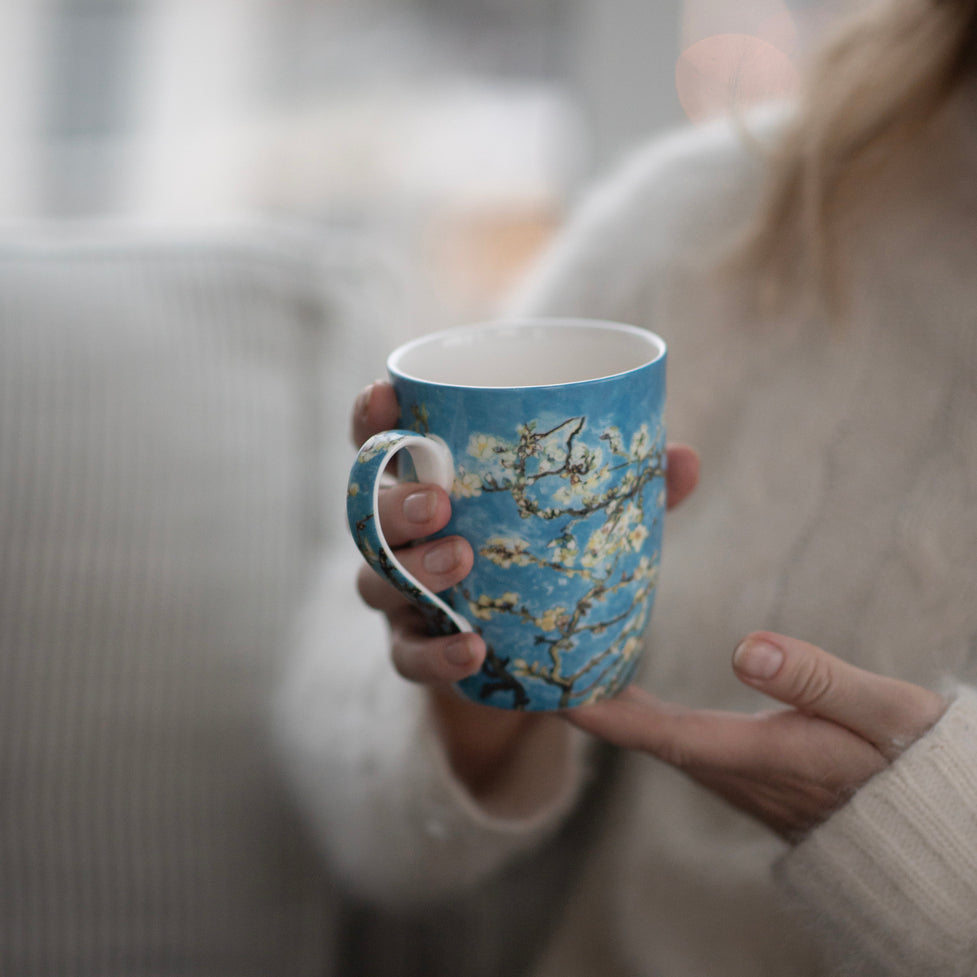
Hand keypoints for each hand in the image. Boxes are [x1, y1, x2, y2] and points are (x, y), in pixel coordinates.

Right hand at [351, 380, 699, 797]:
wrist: (529, 660)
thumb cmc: (545, 563)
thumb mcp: (585, 521)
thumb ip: (627, 491)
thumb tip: (683, 457)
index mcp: (430, 488)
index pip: (380, 444)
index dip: (371, 417)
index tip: (386, 395)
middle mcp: (401, 539)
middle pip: (365, 513)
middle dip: (395, 502)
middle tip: (440, 502)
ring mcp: (400, 597)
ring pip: (374, 580)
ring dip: (412, 571)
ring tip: (461, 562)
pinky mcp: (414, 651)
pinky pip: (406, 655)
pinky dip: (436, 652)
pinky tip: (472, 647)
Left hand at [567, 631, 947, 840]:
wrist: (938, 823)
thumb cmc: (913, 763)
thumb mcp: (883, 713)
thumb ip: (819, 679)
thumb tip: (746, 648)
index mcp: (757, 755)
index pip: (657, 734)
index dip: (597, 714)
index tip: (544, 690)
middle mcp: (737, 771)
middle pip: (644, 737)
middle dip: (587, 706)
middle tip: (537, 664)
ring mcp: (742, 778)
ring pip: (659, 740)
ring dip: (610, 710)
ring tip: (569, 665)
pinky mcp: (752, 773)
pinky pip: (680, 742)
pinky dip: (642, 716)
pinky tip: (629, 691)